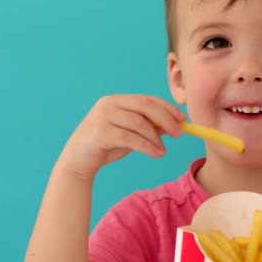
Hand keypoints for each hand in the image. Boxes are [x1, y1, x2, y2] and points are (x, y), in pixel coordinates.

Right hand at [57, 94, 186, 177]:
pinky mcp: (100, 132)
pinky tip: (156, 153)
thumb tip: (173, 125)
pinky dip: (147, 146)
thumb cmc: (106, 146)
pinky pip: (130, 137)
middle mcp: (109, 104)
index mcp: (117, 100)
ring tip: (163, 150)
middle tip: (179, 133)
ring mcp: (102, 116)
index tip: (182, 119)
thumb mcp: (130, 134)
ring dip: (156, 137)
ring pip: (139, 123)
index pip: (147, 99)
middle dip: (166, 119)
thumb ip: (147, 127)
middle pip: (145, 107)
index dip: (167, 108)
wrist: (78, 161)